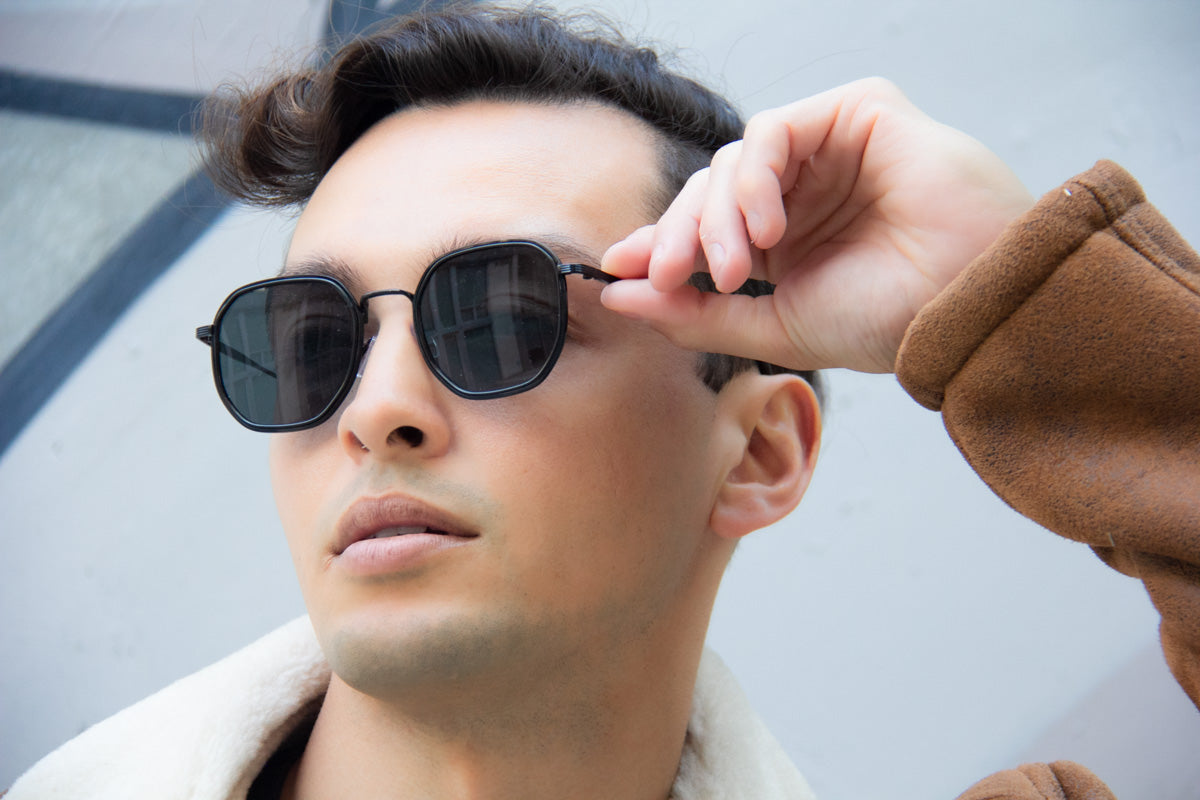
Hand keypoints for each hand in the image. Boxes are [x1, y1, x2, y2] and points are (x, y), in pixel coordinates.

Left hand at [601, 78, 1034, 373]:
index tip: (615, 272)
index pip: (705, 231)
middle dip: (678, 236)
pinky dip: (755, 180)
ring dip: (717, 218)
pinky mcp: (853, 113)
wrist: (965, 304)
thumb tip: (616, 298)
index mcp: (788, 243)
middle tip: (667, 277)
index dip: (659, 246)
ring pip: (732, 163)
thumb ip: (695, 314)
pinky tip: (768, 230)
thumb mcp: (774, 327)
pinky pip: (772, 132)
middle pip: (708, 193)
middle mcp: (803, 194)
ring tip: (732, 269)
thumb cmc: (888, 320)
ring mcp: (827, 152)